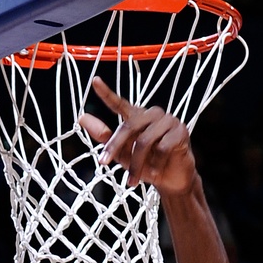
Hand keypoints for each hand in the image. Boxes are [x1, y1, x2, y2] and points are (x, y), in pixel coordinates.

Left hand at [79, 77, 197, 195]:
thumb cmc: (147, 165)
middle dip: (115, 146)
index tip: (95, 81)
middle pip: (129, 126)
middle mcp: (152, 114)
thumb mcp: (122, 153)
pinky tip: (155, 174)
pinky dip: (156, 164)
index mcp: (137, 117)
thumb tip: (82, 117)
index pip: (120, 104)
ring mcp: (168, 121)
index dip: (107, 93)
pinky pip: (163, 148)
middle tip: (102, 163)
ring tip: (132, 181)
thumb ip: (105, 136)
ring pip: (144, 140)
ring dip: (136, 164)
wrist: (172, 181)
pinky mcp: (181, 132)